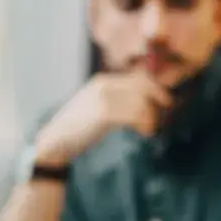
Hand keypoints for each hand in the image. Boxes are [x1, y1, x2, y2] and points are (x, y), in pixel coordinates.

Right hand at [34, 72, 171, 164]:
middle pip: (144, 85)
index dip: (157, 89)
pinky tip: (143, 132)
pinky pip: (135, 113)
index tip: (166, 103)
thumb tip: (146, 104)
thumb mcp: (99, 109)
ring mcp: (102, 97)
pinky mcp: (102, 112)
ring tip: (148, 130)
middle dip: (158, 100)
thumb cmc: (79, 130)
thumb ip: (118, 102)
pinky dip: (144, 124)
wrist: (55, 143)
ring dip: (151, 117)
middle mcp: (103, 85)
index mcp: (103, 82)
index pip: (139, 77)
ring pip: (141, 101)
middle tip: (161, 118)